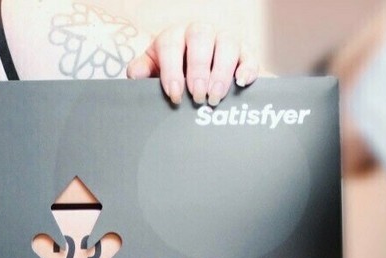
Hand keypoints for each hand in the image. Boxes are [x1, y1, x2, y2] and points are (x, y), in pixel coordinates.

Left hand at [127, 23, 260, 105]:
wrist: (194, 70)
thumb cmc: (172, 71)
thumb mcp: (154, 68)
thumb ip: (142, 71)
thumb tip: (136, 75)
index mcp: (174, 35)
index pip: (171, 46)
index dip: (172, 71)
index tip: (175, 96)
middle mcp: (200, 32)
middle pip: (201, 39)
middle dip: (198, 70)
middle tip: (197, 97)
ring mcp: (224, 39)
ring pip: (227, 45)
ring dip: (221, 72)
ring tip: (214, 97)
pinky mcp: (245, 52)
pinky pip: (249, 56)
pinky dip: (248, 69)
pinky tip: (241, 83)